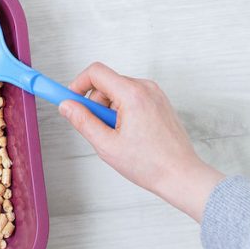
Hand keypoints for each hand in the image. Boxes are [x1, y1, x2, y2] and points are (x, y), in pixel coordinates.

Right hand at [59, 62, 224, 221]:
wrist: (182, 176)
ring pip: (119, 91)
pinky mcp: (159, 102)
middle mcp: (146, 88)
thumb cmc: (151, 164)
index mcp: (133, 95)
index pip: (96, 72)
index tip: (69, 98)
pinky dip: (123, 111)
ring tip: (118, 135)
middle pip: (107, 82)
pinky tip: (130, 134)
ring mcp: (155, 94)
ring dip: (109, 109)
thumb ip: (83, 121)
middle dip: (95, 103)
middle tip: (97, 128)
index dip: (78, 84)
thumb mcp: (106, 145)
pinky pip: (132, 97)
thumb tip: (67, 106)